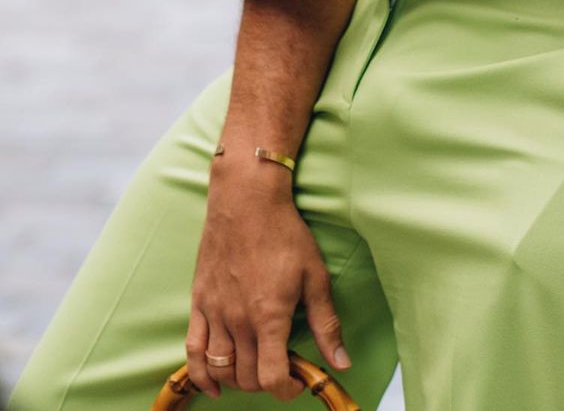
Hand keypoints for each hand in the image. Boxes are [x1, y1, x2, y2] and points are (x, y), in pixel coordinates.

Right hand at [185, 172, 350, 399]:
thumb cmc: (285, 234)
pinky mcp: (199, 303)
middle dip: (268, 382)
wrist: (247, 201)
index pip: (273, 378)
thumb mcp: (315, 275)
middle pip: (248, 378)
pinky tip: (214, 385)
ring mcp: (215, 313)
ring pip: (221, 370)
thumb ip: (326, 323)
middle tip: (283, 366)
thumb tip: (342, 362)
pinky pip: (193, 352)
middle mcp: (238, 321)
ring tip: (257, 368)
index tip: (299, 382)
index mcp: (270, 316)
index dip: (288, 390)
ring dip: (240, 380)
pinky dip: (201, 376)